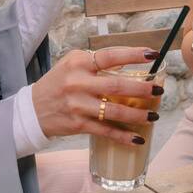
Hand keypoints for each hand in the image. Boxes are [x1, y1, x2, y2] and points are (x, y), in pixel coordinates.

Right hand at [30, 46, 163, 145]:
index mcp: (79, 63)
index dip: (133, 54)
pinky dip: (123, 136)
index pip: (110, 56)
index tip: (153, 54)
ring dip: (137, 115)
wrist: (33, 109)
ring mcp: (78, 105)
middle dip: (142, 89)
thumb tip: (129, 62)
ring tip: (154, 116)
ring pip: (114, 111)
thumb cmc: (58, 83)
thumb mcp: (72, 64)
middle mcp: (78, 82)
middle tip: (159, 91)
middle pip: (117, 86)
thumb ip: (97, 62)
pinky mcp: (78, 124)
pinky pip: (105, 131)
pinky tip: (138, 138)